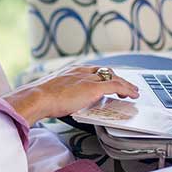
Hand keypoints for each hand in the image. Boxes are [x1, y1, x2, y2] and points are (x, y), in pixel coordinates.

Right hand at [5, 65, 138, 125]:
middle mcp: (82, 71)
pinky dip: (126, 89)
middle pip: (106, 72)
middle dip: (117, 78)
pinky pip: (116, 86)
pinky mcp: (93, 87)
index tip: (108, 80)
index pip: (93, 71)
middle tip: (125, 86)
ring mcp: (88, 78)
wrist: (37, 97)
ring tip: (133, 91)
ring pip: (114, 78)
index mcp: (72, 71)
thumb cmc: (40, 98)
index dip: (104, 76)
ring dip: (125, 85)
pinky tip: (132, 95)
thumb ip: (62, 93)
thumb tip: (63, 101)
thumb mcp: (53, 92)